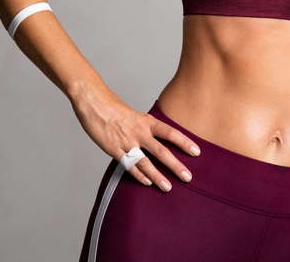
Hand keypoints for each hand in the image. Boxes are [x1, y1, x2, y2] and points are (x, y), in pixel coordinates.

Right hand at [71, 89, 199, 191]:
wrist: (93, 101)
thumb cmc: (112, 106)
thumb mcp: (134, 114)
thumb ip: (145, 126)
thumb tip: (155, 136)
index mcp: (146, 121)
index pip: (170, 133)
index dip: (184, 142)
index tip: (197, 152)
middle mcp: (139, 132)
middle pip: (161, 151)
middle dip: (175, 166)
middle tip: (188, 177)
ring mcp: (126, 142)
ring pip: (146, 162)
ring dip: (158, 176)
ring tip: (168, 187)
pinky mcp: (113, 149)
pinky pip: (128, 165)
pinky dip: (138, 175)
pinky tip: (147, 182)